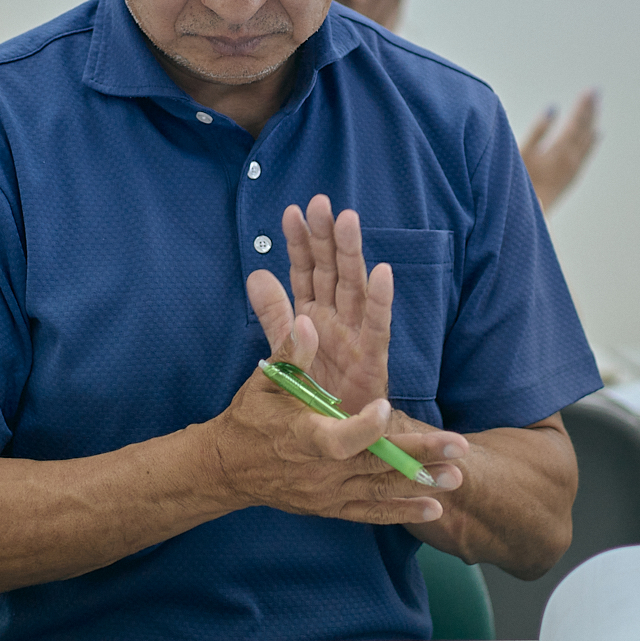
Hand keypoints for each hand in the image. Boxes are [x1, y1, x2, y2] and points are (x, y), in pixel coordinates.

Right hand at [207, 290, 465, 524]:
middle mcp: (319, 469)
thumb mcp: (266, 381)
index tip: (385, 408)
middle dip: (418, 455)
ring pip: (379, 490)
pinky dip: (401, 511)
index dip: (363, 427)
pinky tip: (434, 510)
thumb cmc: (251, 417)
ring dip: (420, 484)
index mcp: (303, 436)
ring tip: (456, 477)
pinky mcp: (331, 506)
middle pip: (374, 465)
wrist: (229, 467)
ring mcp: (327, 492)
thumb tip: (307, 320)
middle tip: (458, 448)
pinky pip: (370, 512)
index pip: (338, 438)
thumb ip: (291, 353)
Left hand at [247, 195, 392, 411]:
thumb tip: (256, 273)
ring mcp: (356, 335)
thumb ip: (275, 313)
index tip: (292, 211)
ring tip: (347, 221)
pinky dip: (380, 300)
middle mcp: (337, 318)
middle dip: (326, 237)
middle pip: (332, 270)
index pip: (306, 271)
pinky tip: (383, 272)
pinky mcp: (372, 360)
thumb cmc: (318, 393)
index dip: (300, 242)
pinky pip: (377, 326)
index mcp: (314, 314)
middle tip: (321, 202)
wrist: (338, 438)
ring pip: (354, 287)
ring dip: (352, 254)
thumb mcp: (287, 350)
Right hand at [520, 89, 598, 210]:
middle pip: (584, 131)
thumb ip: (537, 131)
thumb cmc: (517, 183)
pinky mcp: (569, 179)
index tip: (589, 91)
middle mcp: (570, 161)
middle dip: (589, 110)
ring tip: (596, 107)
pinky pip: (586, 155)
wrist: (523, 217)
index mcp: (559, 152)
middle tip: (595, 92)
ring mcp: (571, 171)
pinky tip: (596, 135)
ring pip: (587, 142)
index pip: (575, 124)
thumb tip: (552, 109)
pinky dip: (592, 142)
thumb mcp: (521, 153)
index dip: (582, 107)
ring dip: (591, 123)